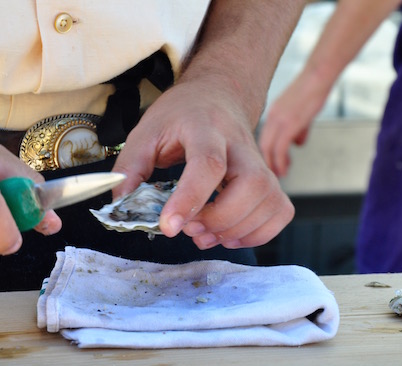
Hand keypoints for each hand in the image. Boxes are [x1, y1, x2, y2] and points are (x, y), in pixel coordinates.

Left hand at [112, 76, 293, 249]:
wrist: (217, 96)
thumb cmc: (181, 115)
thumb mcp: (146, 132)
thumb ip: (129, 168)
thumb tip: (120, 207)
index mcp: (205, 128)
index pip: (208, 163)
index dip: (191, 198)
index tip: (170, 226)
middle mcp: (240, 144)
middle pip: (251, 184)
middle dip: (221, 218)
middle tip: (191, 228)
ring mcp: (260, 162)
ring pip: (270, 200)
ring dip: (238, 230)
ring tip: (204, 234)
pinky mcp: (270, 178)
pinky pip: (281, 211)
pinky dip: (259, 232)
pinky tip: (230, 233)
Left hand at [258, 70, 330, 177]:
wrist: (318, 76)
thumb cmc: (314, 91)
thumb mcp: (303, 112)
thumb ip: (299, 129)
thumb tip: (298, 143)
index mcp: (273, 113)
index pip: (264, 137)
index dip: (267, 153)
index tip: (272, 165)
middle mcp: (272, 116)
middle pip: (263, 144)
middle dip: (267, 162)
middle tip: (273, 174)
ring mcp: (279, 119)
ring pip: (269, 148)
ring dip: (274, 164)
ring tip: (279, 175)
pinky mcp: (289, 123)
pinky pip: (280, 147)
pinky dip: (280, 161)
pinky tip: (284, 170)